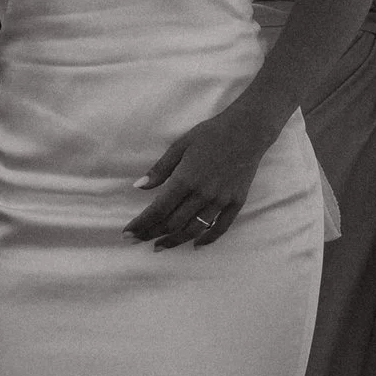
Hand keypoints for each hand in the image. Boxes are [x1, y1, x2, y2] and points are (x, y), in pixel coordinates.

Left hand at [126, 104, 278, 248]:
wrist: (247, 130)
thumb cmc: (211, 133)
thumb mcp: (181, 145)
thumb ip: (160, 169)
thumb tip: (139, 186)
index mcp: (185, 178)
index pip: (158, 210)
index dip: (142, 224)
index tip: (128, 233)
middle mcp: (202, 194)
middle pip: (173, 223)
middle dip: (152, 234)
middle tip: (138, 240)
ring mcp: (220, 200)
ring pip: (194, 229)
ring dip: (175, 241)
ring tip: (160, 245)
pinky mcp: (235, 202)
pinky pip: (220, 228)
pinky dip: (207, 239)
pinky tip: (195, 244)